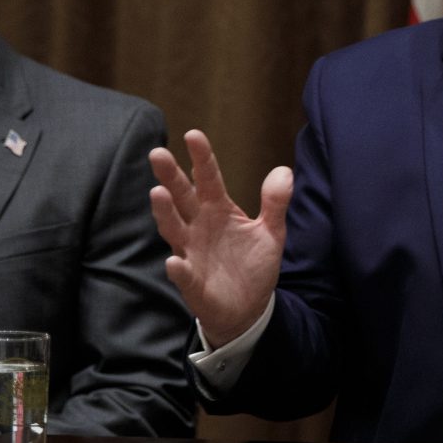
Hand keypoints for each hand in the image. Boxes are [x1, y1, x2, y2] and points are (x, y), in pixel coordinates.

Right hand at [148, 129, 293, 346]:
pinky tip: (174, 262)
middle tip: (158, 153)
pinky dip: (178, 269)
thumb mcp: (271, 232)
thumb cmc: (252, 265)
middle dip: (170, 176)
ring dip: (165, 213)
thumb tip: (284, 170)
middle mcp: (199, 227)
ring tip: (158, 193)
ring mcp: (192, 253)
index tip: (193, 135)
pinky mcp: (193, 283)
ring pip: (174, 230)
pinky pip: (184, 275)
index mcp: (219, 210)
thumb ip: (275, 202)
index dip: (202, 158)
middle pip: (182, 197)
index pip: (208, 179)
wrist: (249, 308)